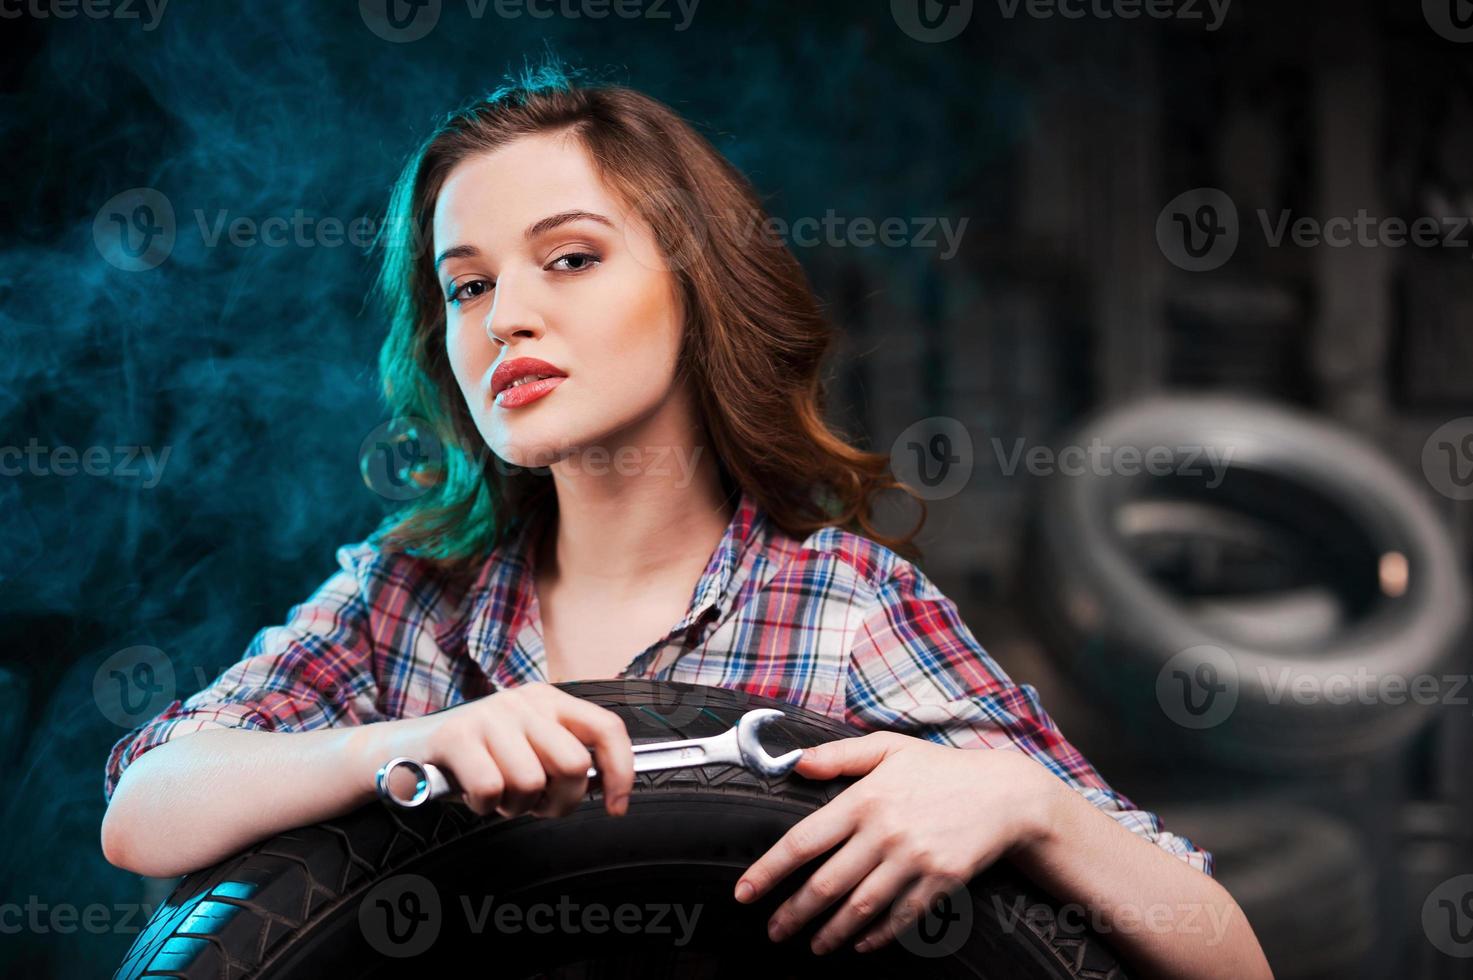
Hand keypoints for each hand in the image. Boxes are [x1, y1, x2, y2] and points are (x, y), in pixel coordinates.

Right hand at [379, 683, 634, 818]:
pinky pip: (491, 788)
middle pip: (572, 764)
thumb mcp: (527, 749)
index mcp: (549, 701)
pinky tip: (473, 796)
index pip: (606, 729)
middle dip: (559, 801)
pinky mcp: (456, 735)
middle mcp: (523, 702)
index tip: (617, 807)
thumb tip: (608, 787)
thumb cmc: (475, 759)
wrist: (403, 751)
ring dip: (515, 806)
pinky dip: (485, 807)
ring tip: (499, 796)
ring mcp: (489, 715)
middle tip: (534, 806)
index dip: (621, 771)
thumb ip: (563, 759)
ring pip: (531, 781)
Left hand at [733, 731, 1055, 955]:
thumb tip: (796, 763)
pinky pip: (901, 918)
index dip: (769, 870)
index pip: (804, 841)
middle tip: (773, 932)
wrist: (1005, 793)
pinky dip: (876, 936)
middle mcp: (884, 832)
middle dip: (793, 913)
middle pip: (826, 884)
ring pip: (860, 908)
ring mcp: (913, 860)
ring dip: (830, 932)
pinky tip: (859, 944)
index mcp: (864, 799)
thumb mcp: (888, 748)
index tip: (745, 893)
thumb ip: (838, 755)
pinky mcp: (940, 882)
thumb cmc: (940, 769)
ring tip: (811, 945)